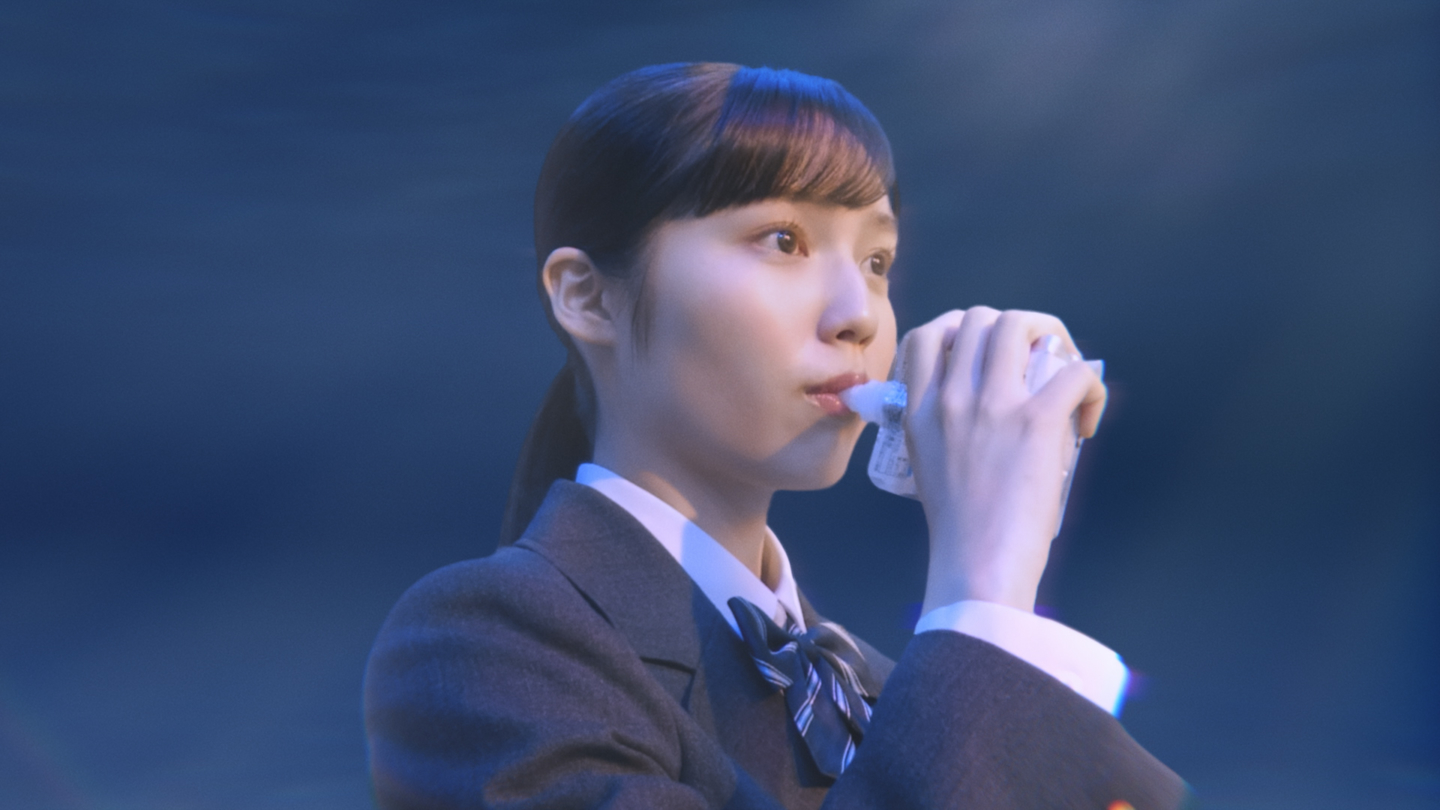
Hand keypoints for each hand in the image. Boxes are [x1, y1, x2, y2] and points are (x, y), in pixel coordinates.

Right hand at [900, 307, 1107, 613]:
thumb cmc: (958, 528)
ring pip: (1020, 325)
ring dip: (1049, 337)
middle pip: (978, 318)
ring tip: (1060, 370)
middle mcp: (952, 398)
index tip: (981, 352)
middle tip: (1032, 360)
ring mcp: (994, 405)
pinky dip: (1090, 386)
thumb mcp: (925, 464)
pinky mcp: (1036, 421)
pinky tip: (1088, 418)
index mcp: (921, 410)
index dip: (958, 330)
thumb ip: (938, 429)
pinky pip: (1074, 372)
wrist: (977, 565)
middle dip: (1011, 328)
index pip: (927, 336)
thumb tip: (974, 411)